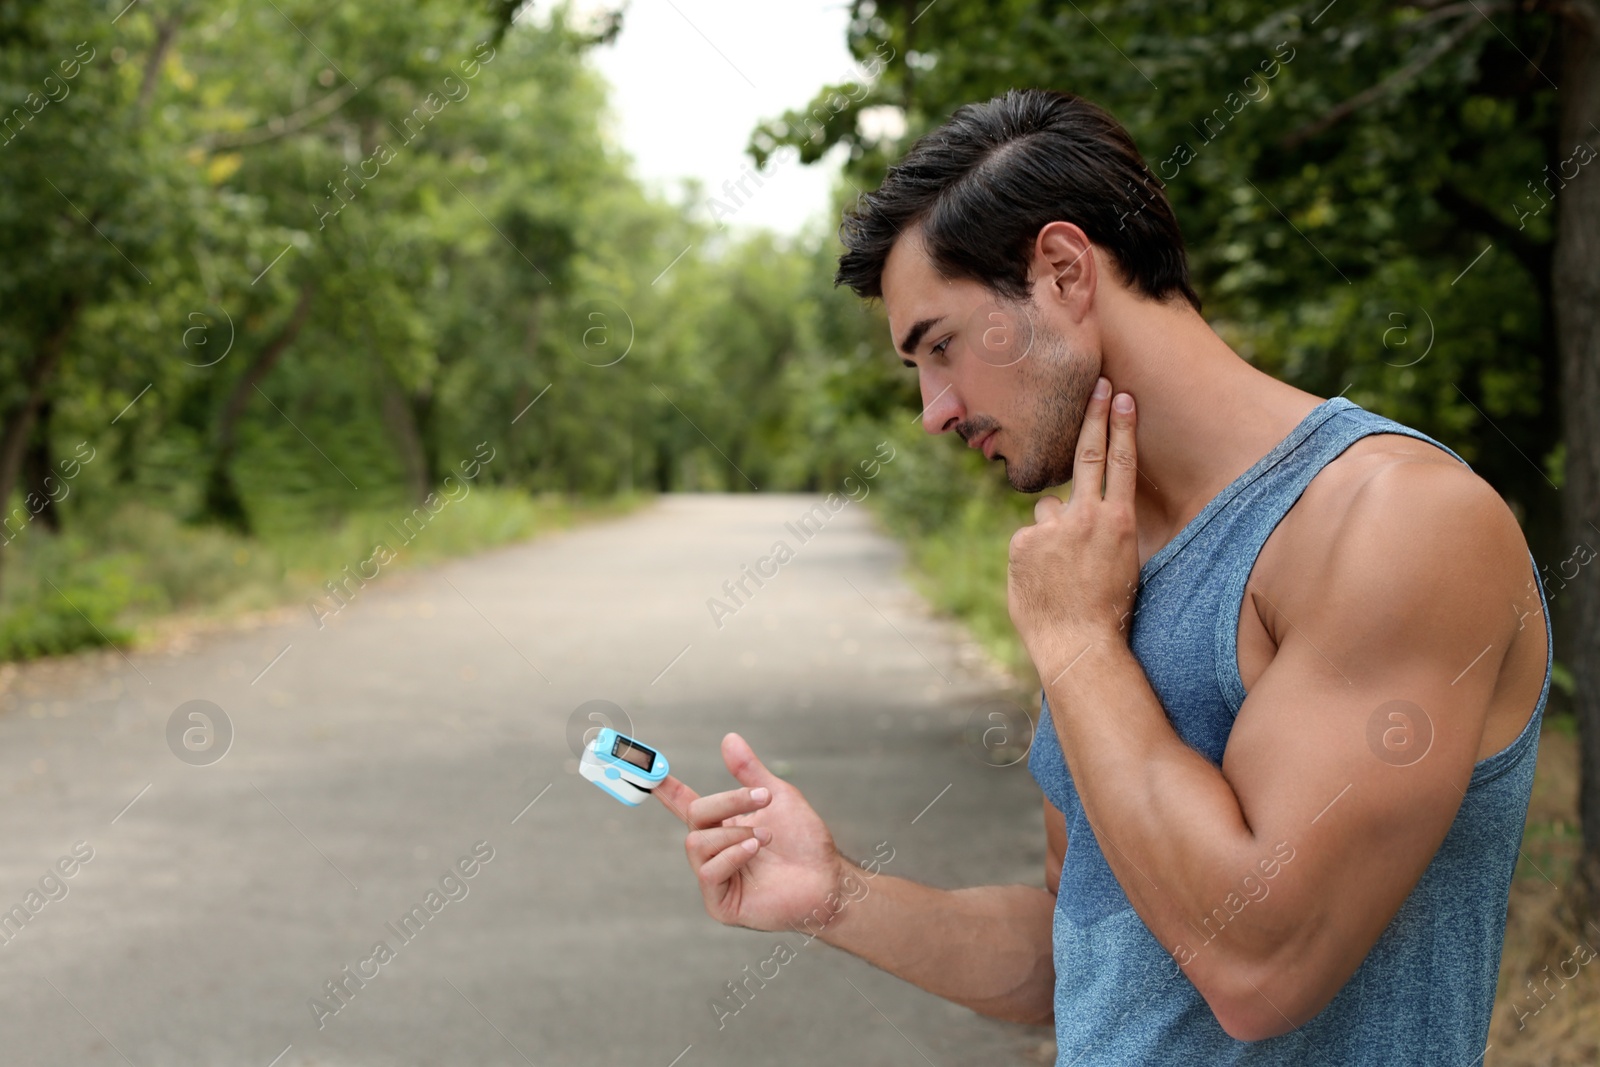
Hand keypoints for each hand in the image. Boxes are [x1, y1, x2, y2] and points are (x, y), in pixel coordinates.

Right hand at [653, 732, 845, 931]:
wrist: (826, 878)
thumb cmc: (804, 841)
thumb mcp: (777, 797)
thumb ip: (749, 772)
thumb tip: (729, 738)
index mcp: (723, 827)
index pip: (686, 806)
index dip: (667, 790)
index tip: (650, 771)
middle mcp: (715, 851)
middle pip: (695, 817)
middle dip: (727, 803)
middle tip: (763, 799)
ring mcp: (716, 878)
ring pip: (697, 845)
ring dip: (734, 834)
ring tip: (765, 837)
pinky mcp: (721, 904)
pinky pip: (708, 873)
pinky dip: (731, 856)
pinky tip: (755, 850)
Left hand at [1007, 376, 1140, 672]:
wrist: (1078, 646)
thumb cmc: (1107, 611)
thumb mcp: (1122, 564)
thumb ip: (1101, 528)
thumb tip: (1075, 507)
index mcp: (1119, 523)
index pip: (1122, 463)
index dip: (1122, 427)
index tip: (1122, 395)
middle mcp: (1086, 518)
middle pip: (1088, 455)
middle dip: (1094, 417)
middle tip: (1099, 385)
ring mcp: (1052, 528)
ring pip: (1049, 510)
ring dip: (1052, 530)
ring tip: (1062, 569)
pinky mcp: (1023, 542)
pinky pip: (1029, 536)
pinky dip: (1033, 553)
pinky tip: (1042, 580)